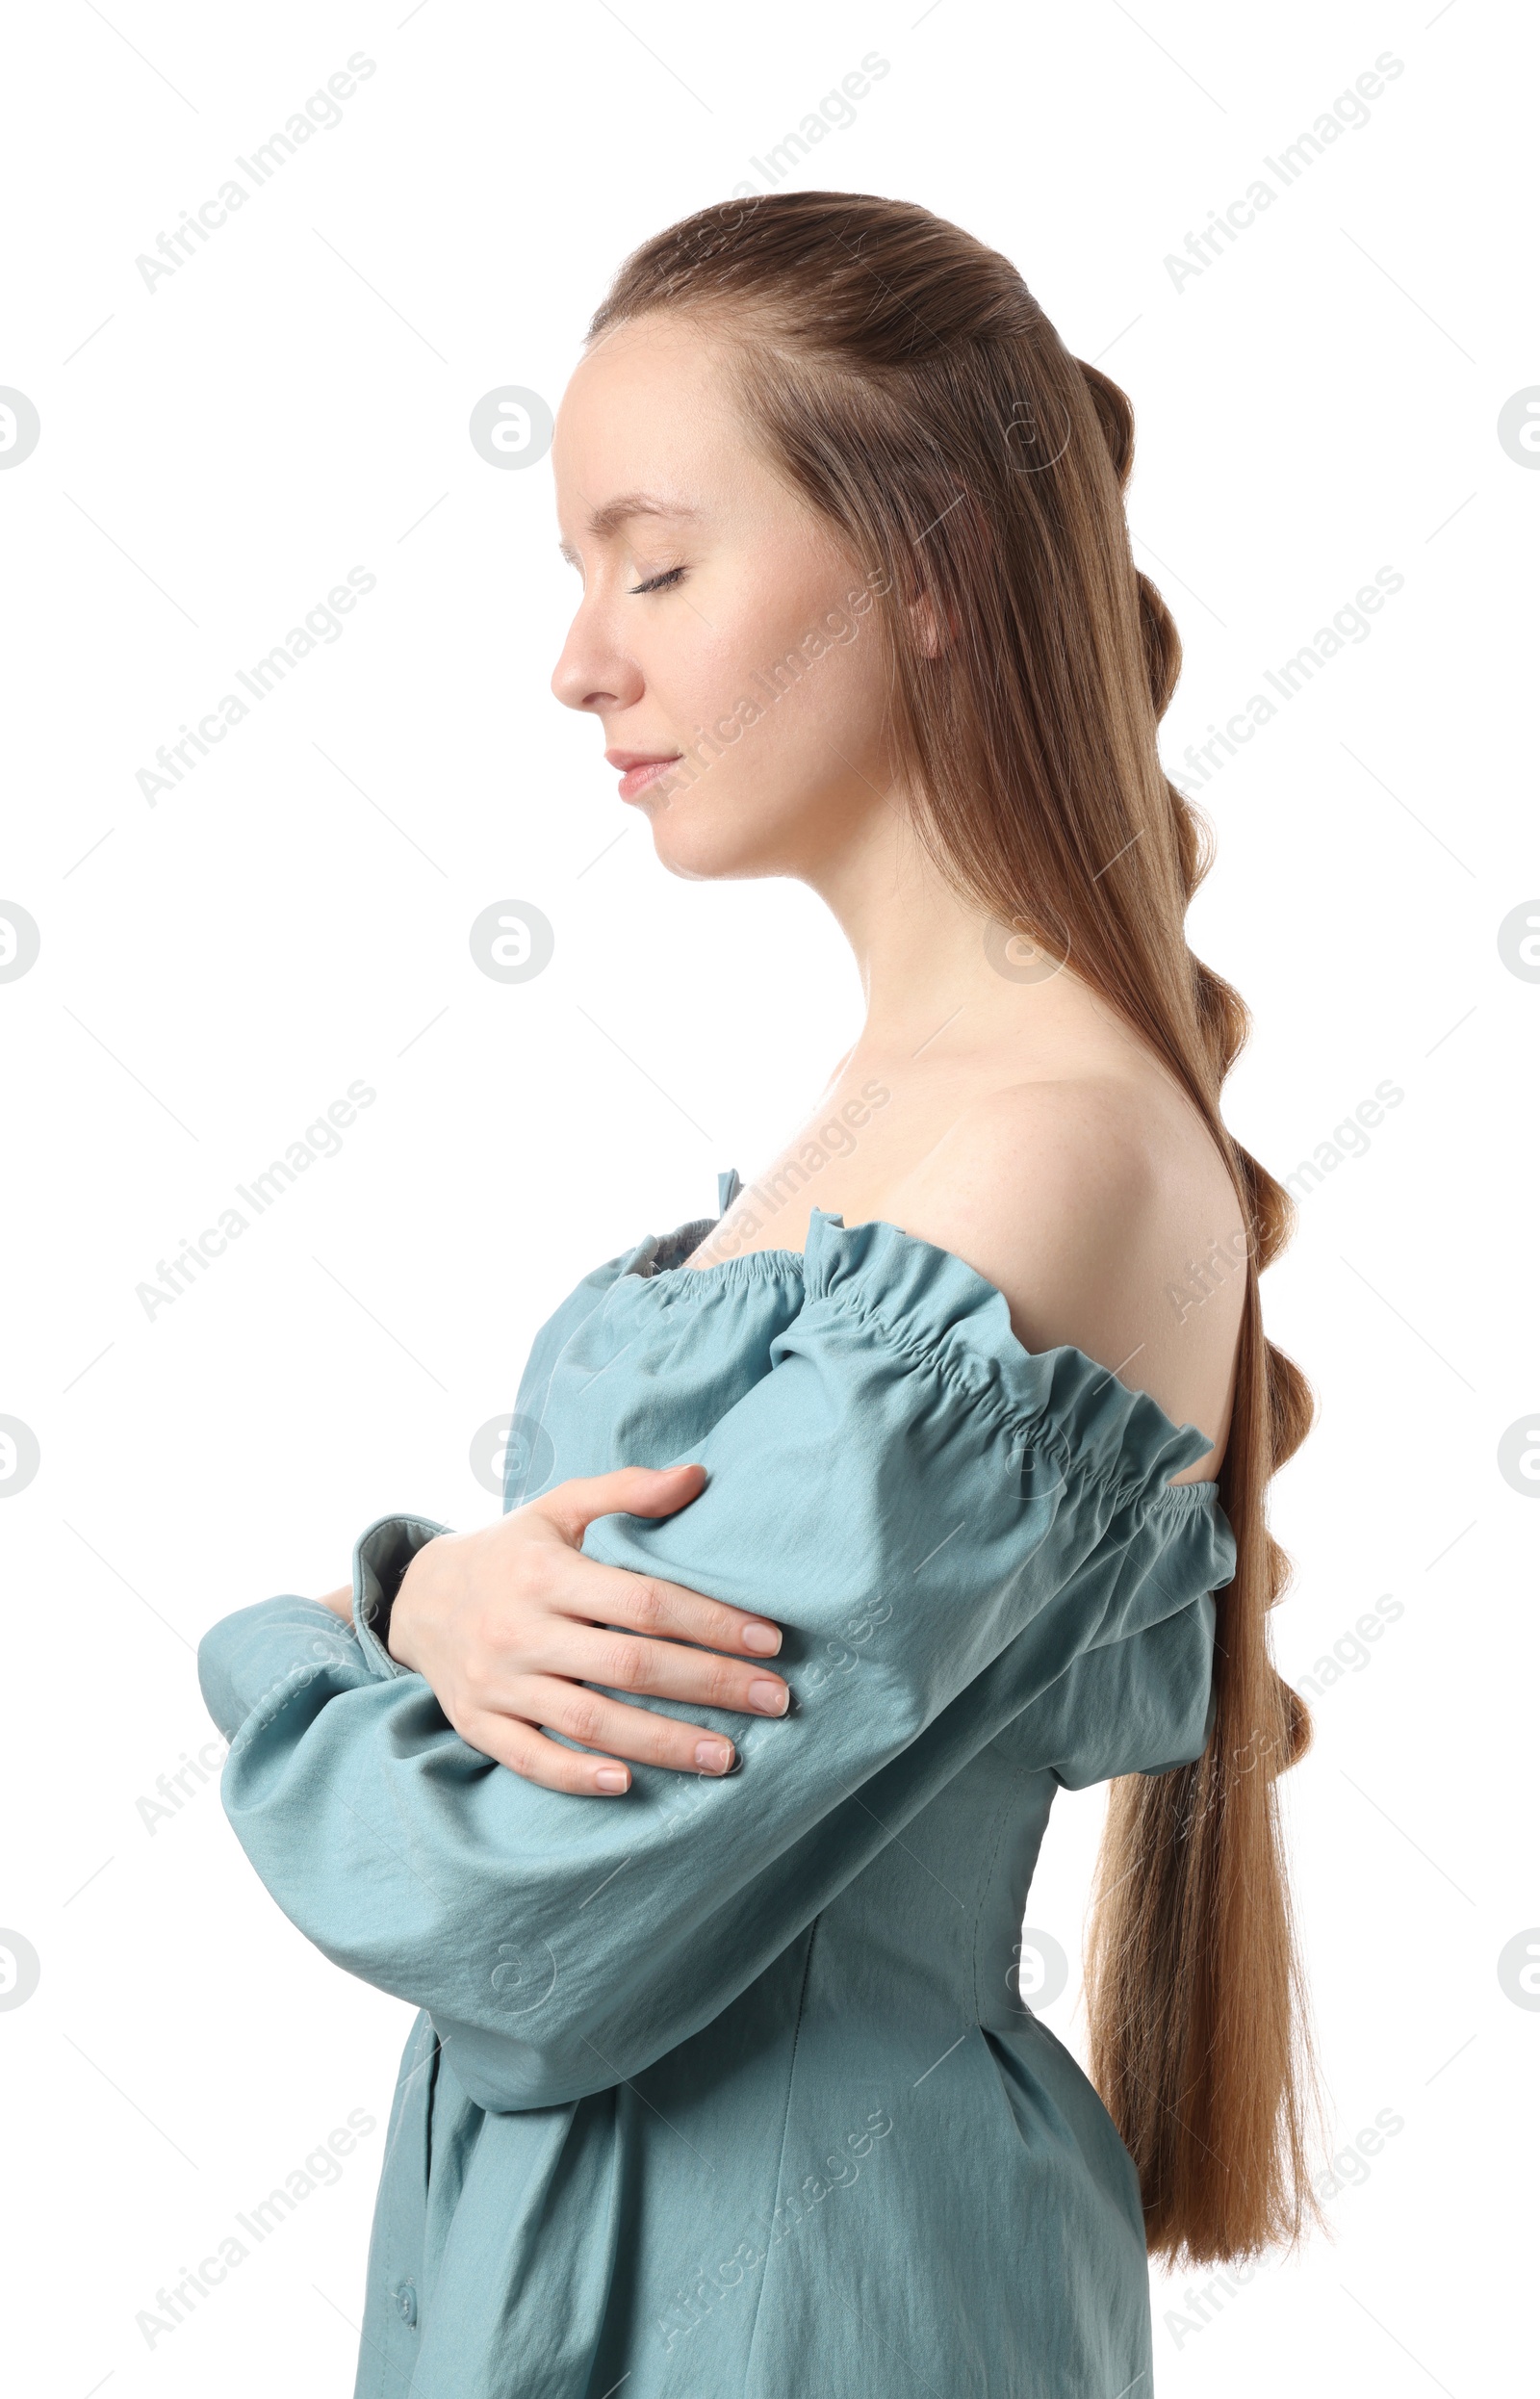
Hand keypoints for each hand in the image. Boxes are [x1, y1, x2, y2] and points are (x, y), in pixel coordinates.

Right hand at [384, 1464, 789, 1795]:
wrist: (415, 1599)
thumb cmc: (511, 1552)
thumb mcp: (559, 1508)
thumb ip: (626, 1491)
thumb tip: (698, 1476)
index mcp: (545, 1574)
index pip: (645, 1603)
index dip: (712, 1623)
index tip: (770, 1642)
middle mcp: (518, 1630)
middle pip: (629, 1667)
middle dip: (709, 1686)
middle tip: (775, 1701)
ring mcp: (496, 1684)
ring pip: (589, 1722)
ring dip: (663, 1744)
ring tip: (727, 1756)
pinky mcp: (479, 1725)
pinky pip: (531, 1760)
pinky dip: (578, 1776)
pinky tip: (630, 1784)